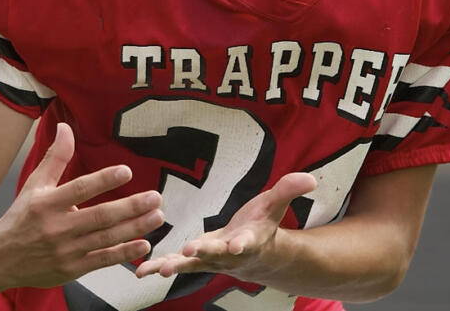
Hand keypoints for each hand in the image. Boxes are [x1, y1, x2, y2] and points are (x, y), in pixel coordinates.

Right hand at [0, 122, 164, 288]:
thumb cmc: (21, 218)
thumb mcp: (34, 185)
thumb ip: (55, 158)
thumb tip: (65, 127)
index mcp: (46, 203)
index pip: (79, 189)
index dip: (103, 180)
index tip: (127, 171)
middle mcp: (57, 228)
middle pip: (99, 217)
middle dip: (130, 207)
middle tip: (155, 197)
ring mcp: (66, 251)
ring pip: (106, 239)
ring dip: (134, 228)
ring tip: (157, 216)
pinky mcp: (72, 269)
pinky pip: (102, 260)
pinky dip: (124, 253)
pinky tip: (144, 244)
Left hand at [135, 171, 317, 282]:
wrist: (256, 257)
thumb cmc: (262, 226)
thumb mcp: (275, 205)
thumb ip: (288, 191)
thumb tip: (311, 178)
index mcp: (248, 241)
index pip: (246, 243)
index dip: (241, 244)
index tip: (236, 245)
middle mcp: (227, 255)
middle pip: (214, 255)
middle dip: (201, 253)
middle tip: (186, 253)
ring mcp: (209, 260)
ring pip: (191, 265)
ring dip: (173, 266)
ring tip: (157, 269)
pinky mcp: (194, 260)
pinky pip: (174, 264)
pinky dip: (156, 267)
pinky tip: (138, 271)